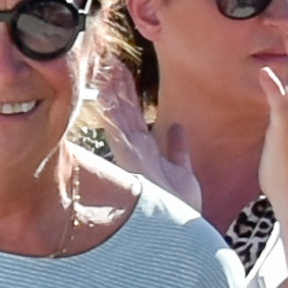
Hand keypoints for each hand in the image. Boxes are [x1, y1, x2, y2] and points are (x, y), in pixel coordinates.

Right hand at [95, 56, 198, 207]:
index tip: (118, 67)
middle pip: (122, 109)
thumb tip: (177, 128)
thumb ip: (178, 148)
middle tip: (104, 57)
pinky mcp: (135, 159)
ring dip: (111, 91)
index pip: (131, 113)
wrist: (181, 229)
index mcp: (143, 149)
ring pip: (119, 115)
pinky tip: (107, 96)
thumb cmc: (180, 204)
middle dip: (113, 84)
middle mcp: (135, 149)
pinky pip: (122, 131)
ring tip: (104, 67)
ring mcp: (133, 153)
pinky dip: (114, 113)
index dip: (124, 90)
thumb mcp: (183, 171)